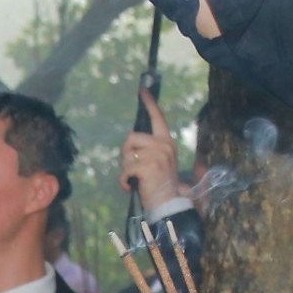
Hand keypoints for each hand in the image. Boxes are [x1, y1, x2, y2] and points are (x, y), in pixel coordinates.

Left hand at [120, 91, 189, 212]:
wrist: (169, 203)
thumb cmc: (160, 184)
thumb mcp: (158, 161)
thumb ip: (148, 149)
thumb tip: (130, 144)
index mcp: (167, 142)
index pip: (157, 118)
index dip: (149, 103)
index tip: (142, 90)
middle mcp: (164, 145)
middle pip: (131, 137)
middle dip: (126, 152)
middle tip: (133, 168)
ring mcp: (157, 155)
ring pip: (127, 153)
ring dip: (126, 168)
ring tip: (136, 178)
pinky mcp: (148, 166)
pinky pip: (125, 170)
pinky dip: (124, 181)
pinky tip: (131, 186)